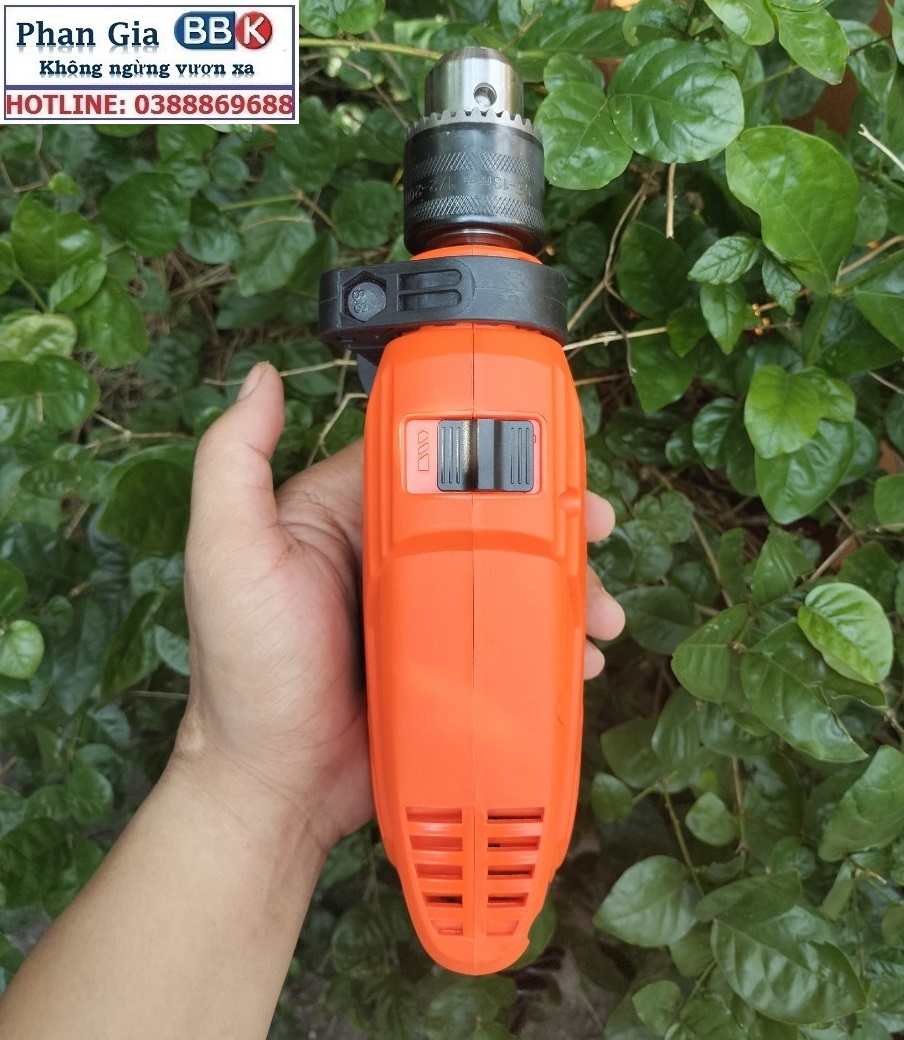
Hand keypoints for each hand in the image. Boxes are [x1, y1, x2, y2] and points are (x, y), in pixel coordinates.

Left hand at [178, 362, 623, 853]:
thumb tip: (264, 378)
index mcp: (350, 515)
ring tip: (602, 609)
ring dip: (564, 581)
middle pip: (488, 514)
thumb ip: (234, 461)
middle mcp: (392, 555)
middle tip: (595, 527)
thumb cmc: (246, 670)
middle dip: (550, 515)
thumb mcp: (228, 552)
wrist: (275, 784)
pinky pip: (507, 635)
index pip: (430, 457)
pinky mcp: (448, 661)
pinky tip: (580, 654)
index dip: (492, 445)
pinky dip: (549, 638)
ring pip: (509, 576)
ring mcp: (425, 611)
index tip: (545, 451)